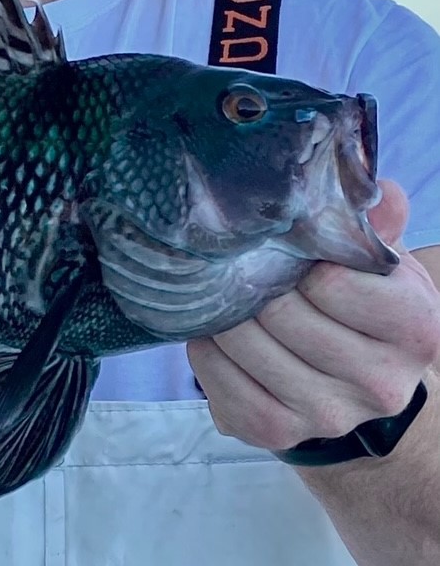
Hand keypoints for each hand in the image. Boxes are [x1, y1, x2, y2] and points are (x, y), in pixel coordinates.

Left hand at [189, 180, 439, 450]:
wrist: (355, 383)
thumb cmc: (362, 303)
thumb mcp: (379, 262)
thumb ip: (376, 224)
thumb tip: (378, 190)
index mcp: (415, 330)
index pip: (333, 284)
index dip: (302, 261)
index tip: (294, 254)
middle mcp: (380, 383)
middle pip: (282, 312)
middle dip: (254, 280)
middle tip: (244, 265)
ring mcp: (328, 415)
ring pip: (245, 343)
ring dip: (223, 310)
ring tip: (225, 293)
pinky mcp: (277, 432)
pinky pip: (216, 376)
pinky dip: (206, 346)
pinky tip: (217, 331)